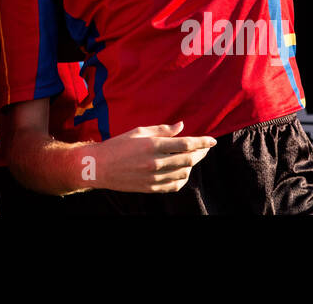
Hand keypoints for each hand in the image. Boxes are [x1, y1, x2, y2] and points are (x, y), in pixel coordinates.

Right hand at [93, 122, 216, 193]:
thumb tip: (181, 126)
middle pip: (188, 159)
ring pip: (184, 173)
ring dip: (191, 165)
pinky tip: (182, 172)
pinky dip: (182, 178)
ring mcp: (154, 177)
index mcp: (153, 145)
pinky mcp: (151, 188)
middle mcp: (156, 162)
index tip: (212, 141)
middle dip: (201, 153)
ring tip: (191, 158)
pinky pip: (174, 185)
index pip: (186, 144)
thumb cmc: (118, 145)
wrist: (100, 166)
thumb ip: (162, 130)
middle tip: (205, 148)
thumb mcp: (139, 131)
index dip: (202, 142)